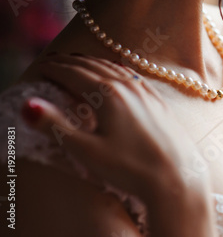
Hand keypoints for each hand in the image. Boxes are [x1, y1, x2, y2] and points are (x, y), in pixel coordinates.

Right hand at [22, 53, 209, 204]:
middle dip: (70, 63)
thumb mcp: (87, 151)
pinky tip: (117, 72)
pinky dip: (116, 69)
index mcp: (107, 95)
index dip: (54, 69)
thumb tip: (29, 105)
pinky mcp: (159, 101)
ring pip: (114, 68)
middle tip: (53, 61)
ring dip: (93, 63)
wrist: (178, 177)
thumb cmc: (132, 168)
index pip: (73, 74)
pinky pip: (133, 76)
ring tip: (79, 62)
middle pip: (92, 67)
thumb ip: (57, 126)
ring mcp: (146, 92)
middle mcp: (127, 87)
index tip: (41, 67)